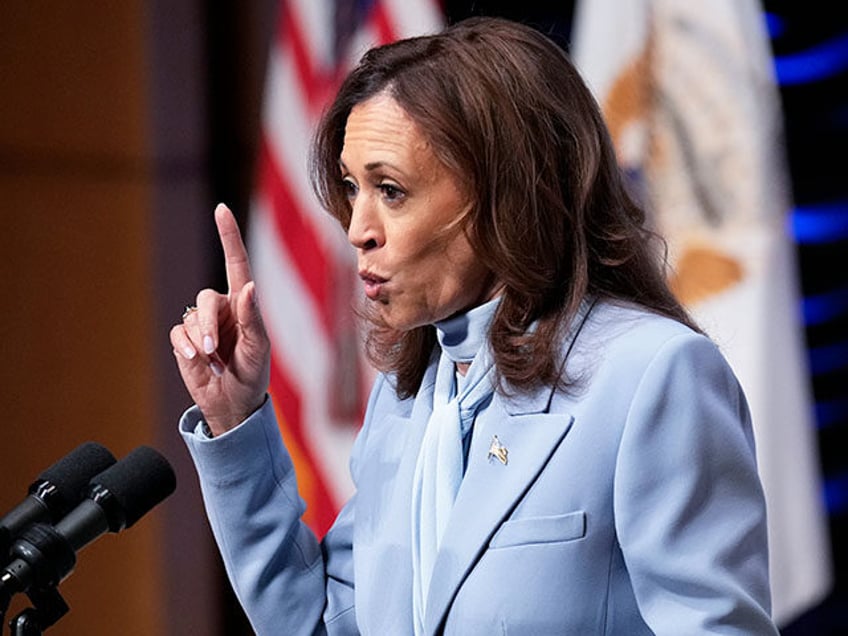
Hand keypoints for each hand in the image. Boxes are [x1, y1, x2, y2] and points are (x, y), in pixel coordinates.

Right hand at [170, 204, 270, 434]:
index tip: (222, 209)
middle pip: (206, 298)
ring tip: (215, 364)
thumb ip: (253, 317)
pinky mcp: (185, 341)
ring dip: (201, 343)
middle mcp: (222, 309)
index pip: (236, 263)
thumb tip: (247, 286)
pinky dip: (186, 348)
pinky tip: (198, 362)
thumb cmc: (253, 374)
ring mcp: (202, 324)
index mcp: (244, 305)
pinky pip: (179, 334)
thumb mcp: (259, 348)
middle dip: (209, 325)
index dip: (229, 236)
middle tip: (215, 351)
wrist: (233, 404)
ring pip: (191, 318)